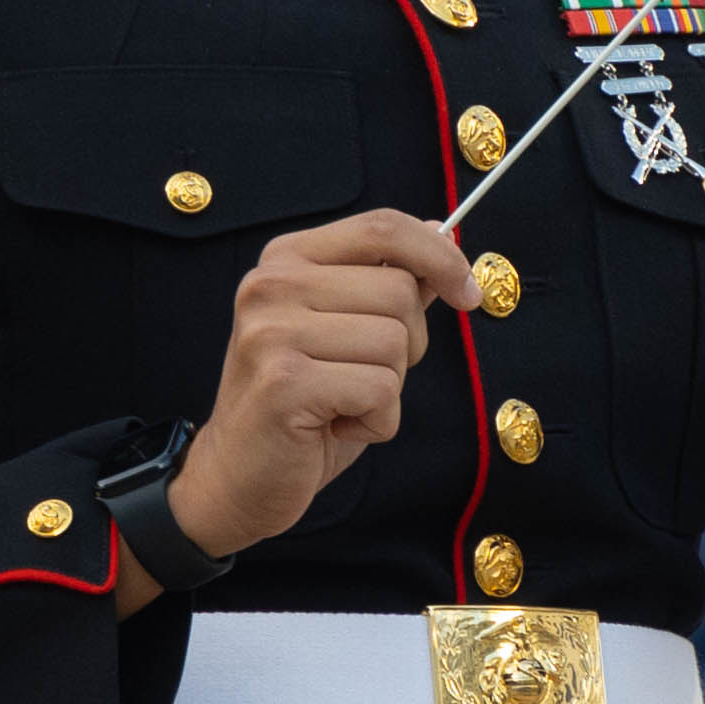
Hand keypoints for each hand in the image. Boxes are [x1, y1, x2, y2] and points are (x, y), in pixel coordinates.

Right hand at [133, 212, 476, 598]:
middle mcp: (271, 285)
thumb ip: (386, 284)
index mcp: (286, 259)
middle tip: (361, 377)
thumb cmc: (302, 406)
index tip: (467, 293)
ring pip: (395, 343)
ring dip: (389, 389)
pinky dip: (377, 422)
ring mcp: (272, 332)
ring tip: (342, 404)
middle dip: (408, 345)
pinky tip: (335, 428)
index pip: (382, 227)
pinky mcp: (284, 383)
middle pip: (399, 291)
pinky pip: (381, 392)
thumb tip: (441, 235)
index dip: (440, 256)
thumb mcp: (347, 332)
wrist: (237, 475)